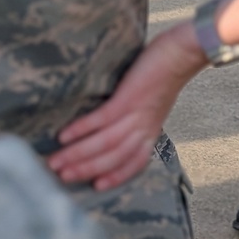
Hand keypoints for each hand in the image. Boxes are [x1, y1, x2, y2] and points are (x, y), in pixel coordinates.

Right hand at [46, 24, 205, 190]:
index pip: (135, 162)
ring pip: (104, 143)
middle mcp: (144, 128)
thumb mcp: (157, 101)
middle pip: (113, 158)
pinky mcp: (127, 99)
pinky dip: (81, 130)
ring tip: (55, 162)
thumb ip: (141, 114)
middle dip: (85, 170)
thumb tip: (119, 118)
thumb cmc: (167, 71)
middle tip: (60, 178)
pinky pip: (101, 120)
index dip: (116, 176)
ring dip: (77, 155)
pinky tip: (64, 136)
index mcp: (152, 130)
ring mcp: (136, 114)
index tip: (96, 186)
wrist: (183, 51)